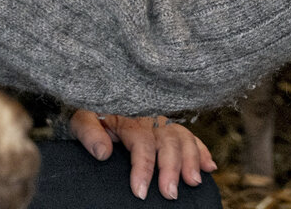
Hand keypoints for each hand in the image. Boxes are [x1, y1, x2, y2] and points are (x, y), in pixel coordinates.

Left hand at [69, 109, 217, 199]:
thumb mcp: (81, 119)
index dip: (143, 167)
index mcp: (128, 115)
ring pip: (183, 137)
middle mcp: (149, 116)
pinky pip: (189, 136)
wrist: (97, 96)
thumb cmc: (89, 112)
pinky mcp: (169, 126)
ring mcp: (162, 120)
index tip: (140, 192)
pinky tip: (209, 166)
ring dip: (191, 160)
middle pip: (167, 141)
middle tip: (170, 194)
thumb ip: (89, 133)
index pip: (141, 142)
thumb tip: (103, 153)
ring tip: (194, 182)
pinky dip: (201, 150)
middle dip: (171, 168)